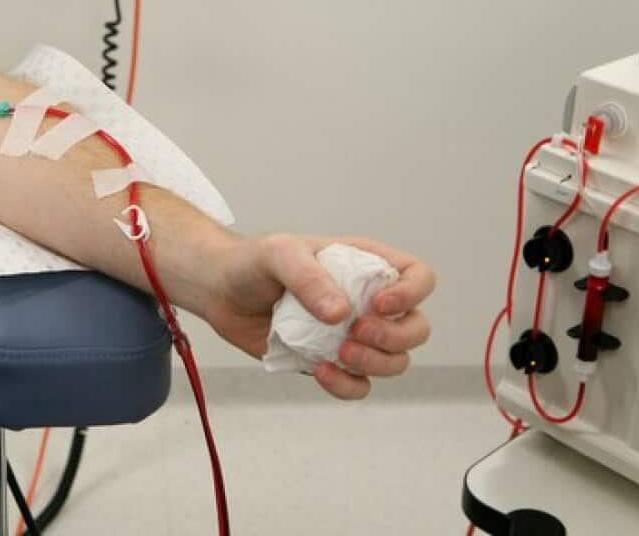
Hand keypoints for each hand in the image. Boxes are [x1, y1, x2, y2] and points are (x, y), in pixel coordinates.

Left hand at [204, 234, 435, 399]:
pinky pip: (359, 385)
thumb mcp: (279, 254)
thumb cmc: (252, 262)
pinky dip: (348, 385)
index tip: (379, 304)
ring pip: (394, 361)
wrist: (219, 291)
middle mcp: (366, 301)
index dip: (412, 294)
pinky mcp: (330, 362)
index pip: (419, 276)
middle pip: (416, 327)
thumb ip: (309, 278)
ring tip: (337, 352)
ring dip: (376, 364)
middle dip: (396, 337)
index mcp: (365, 266)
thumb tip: (341, 315)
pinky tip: (321, 370)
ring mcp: (351, 335)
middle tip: (354, 332)